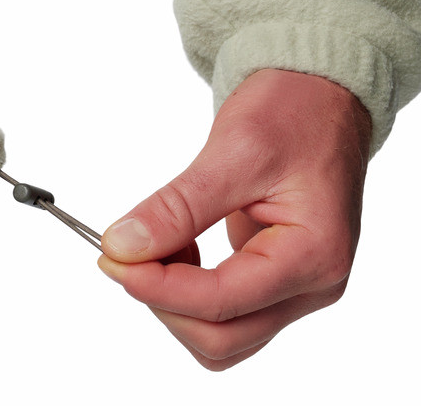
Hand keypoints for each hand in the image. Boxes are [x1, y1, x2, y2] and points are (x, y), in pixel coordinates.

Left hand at [94, 67, 372, 370]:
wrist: (319, 94)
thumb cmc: (292, 112)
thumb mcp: (233, 150)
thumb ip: (179, 205)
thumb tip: (123, 245)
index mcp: (314, 254)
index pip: (223, 302)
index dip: (158, 287)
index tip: (111, 257)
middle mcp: (313, 284)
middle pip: (223, 337)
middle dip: (162, 301)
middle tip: (120, 252)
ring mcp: (296, 286)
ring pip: (223, 334)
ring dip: (173, 301)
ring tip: (152, 243)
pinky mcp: (276, 278)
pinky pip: (226, 310)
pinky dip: (188, 290)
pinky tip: (174, 244)